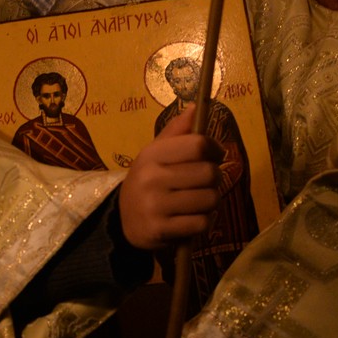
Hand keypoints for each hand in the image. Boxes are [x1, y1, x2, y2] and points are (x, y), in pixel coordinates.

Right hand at [118, 105, 223, 250]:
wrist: (122, 220)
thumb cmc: (147, 181)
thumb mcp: (155, 153)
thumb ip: (177, 131)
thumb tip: (196, 107)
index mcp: (152, 154)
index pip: (198, 145)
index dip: (215, 149)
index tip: (215, 155)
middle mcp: (152, 178)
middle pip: (209, 173)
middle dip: (214, 179)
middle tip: (203, 183)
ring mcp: (155, 205)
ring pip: (210, 199)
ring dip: (210, 202)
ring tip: (197, 202)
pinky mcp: (161, 230)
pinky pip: (202, 223)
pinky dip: (203, 222)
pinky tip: (191, 219)